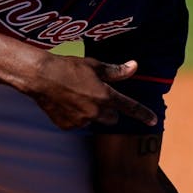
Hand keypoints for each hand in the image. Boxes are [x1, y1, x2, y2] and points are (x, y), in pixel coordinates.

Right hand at [24, 55, 157, 129]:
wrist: (40, 77)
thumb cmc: (67, 67)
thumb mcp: (93, 65)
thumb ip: (116, 71)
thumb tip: (134, 67)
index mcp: (104, 96)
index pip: (130, 107)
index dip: (143, 114)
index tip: (153, 120)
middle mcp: (95, 112)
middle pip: (112, 118)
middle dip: (108, 110)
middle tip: (96, 96)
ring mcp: (81, 121)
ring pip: (93, 121)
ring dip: (90, 113)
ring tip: (76, 97)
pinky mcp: (67, 126)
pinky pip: (77, 124)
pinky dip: (75, 117)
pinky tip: (65, 103)